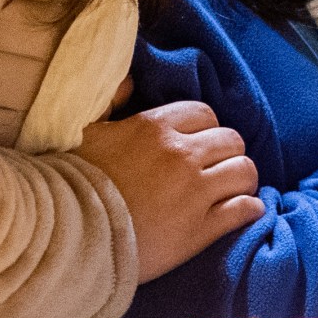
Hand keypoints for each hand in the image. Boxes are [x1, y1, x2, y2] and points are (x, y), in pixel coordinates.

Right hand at [77, 101, 262, 280]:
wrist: (68, 235)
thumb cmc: (72, 184)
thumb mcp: (83, 133)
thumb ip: (109, 103)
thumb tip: (129, 82)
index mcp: (155, 128)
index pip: (204, 114)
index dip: (205, 128)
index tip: (197, 144)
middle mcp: (181, 155)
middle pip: (231, 140)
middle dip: (227, 153)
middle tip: (216, 168)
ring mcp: (194, 193)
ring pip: (245, 172)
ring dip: (242, 179)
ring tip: (232, 189)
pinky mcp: (201, 229)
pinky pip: (245, 210)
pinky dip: (249, 209)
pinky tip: (242, 212)